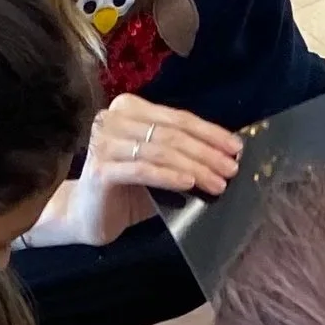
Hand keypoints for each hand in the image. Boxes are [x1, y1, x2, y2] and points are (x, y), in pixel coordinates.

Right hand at [52, 95, 240, 245]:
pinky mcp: (100, 169)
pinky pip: (142, 169)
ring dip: (194, 167)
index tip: (237, 148)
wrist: (88, 216)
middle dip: (206, 152)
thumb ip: (182, 155)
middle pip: (171, 134)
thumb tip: (227, 156)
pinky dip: (169, 176)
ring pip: (160, 151)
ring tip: (218, 183)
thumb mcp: (160, 166)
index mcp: (130, 109)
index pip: (178, 118)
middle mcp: (113, 119)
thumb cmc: (128, 190)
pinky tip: (189, 184)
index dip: (210, 132)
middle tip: (232, 169)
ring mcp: (104, 142)